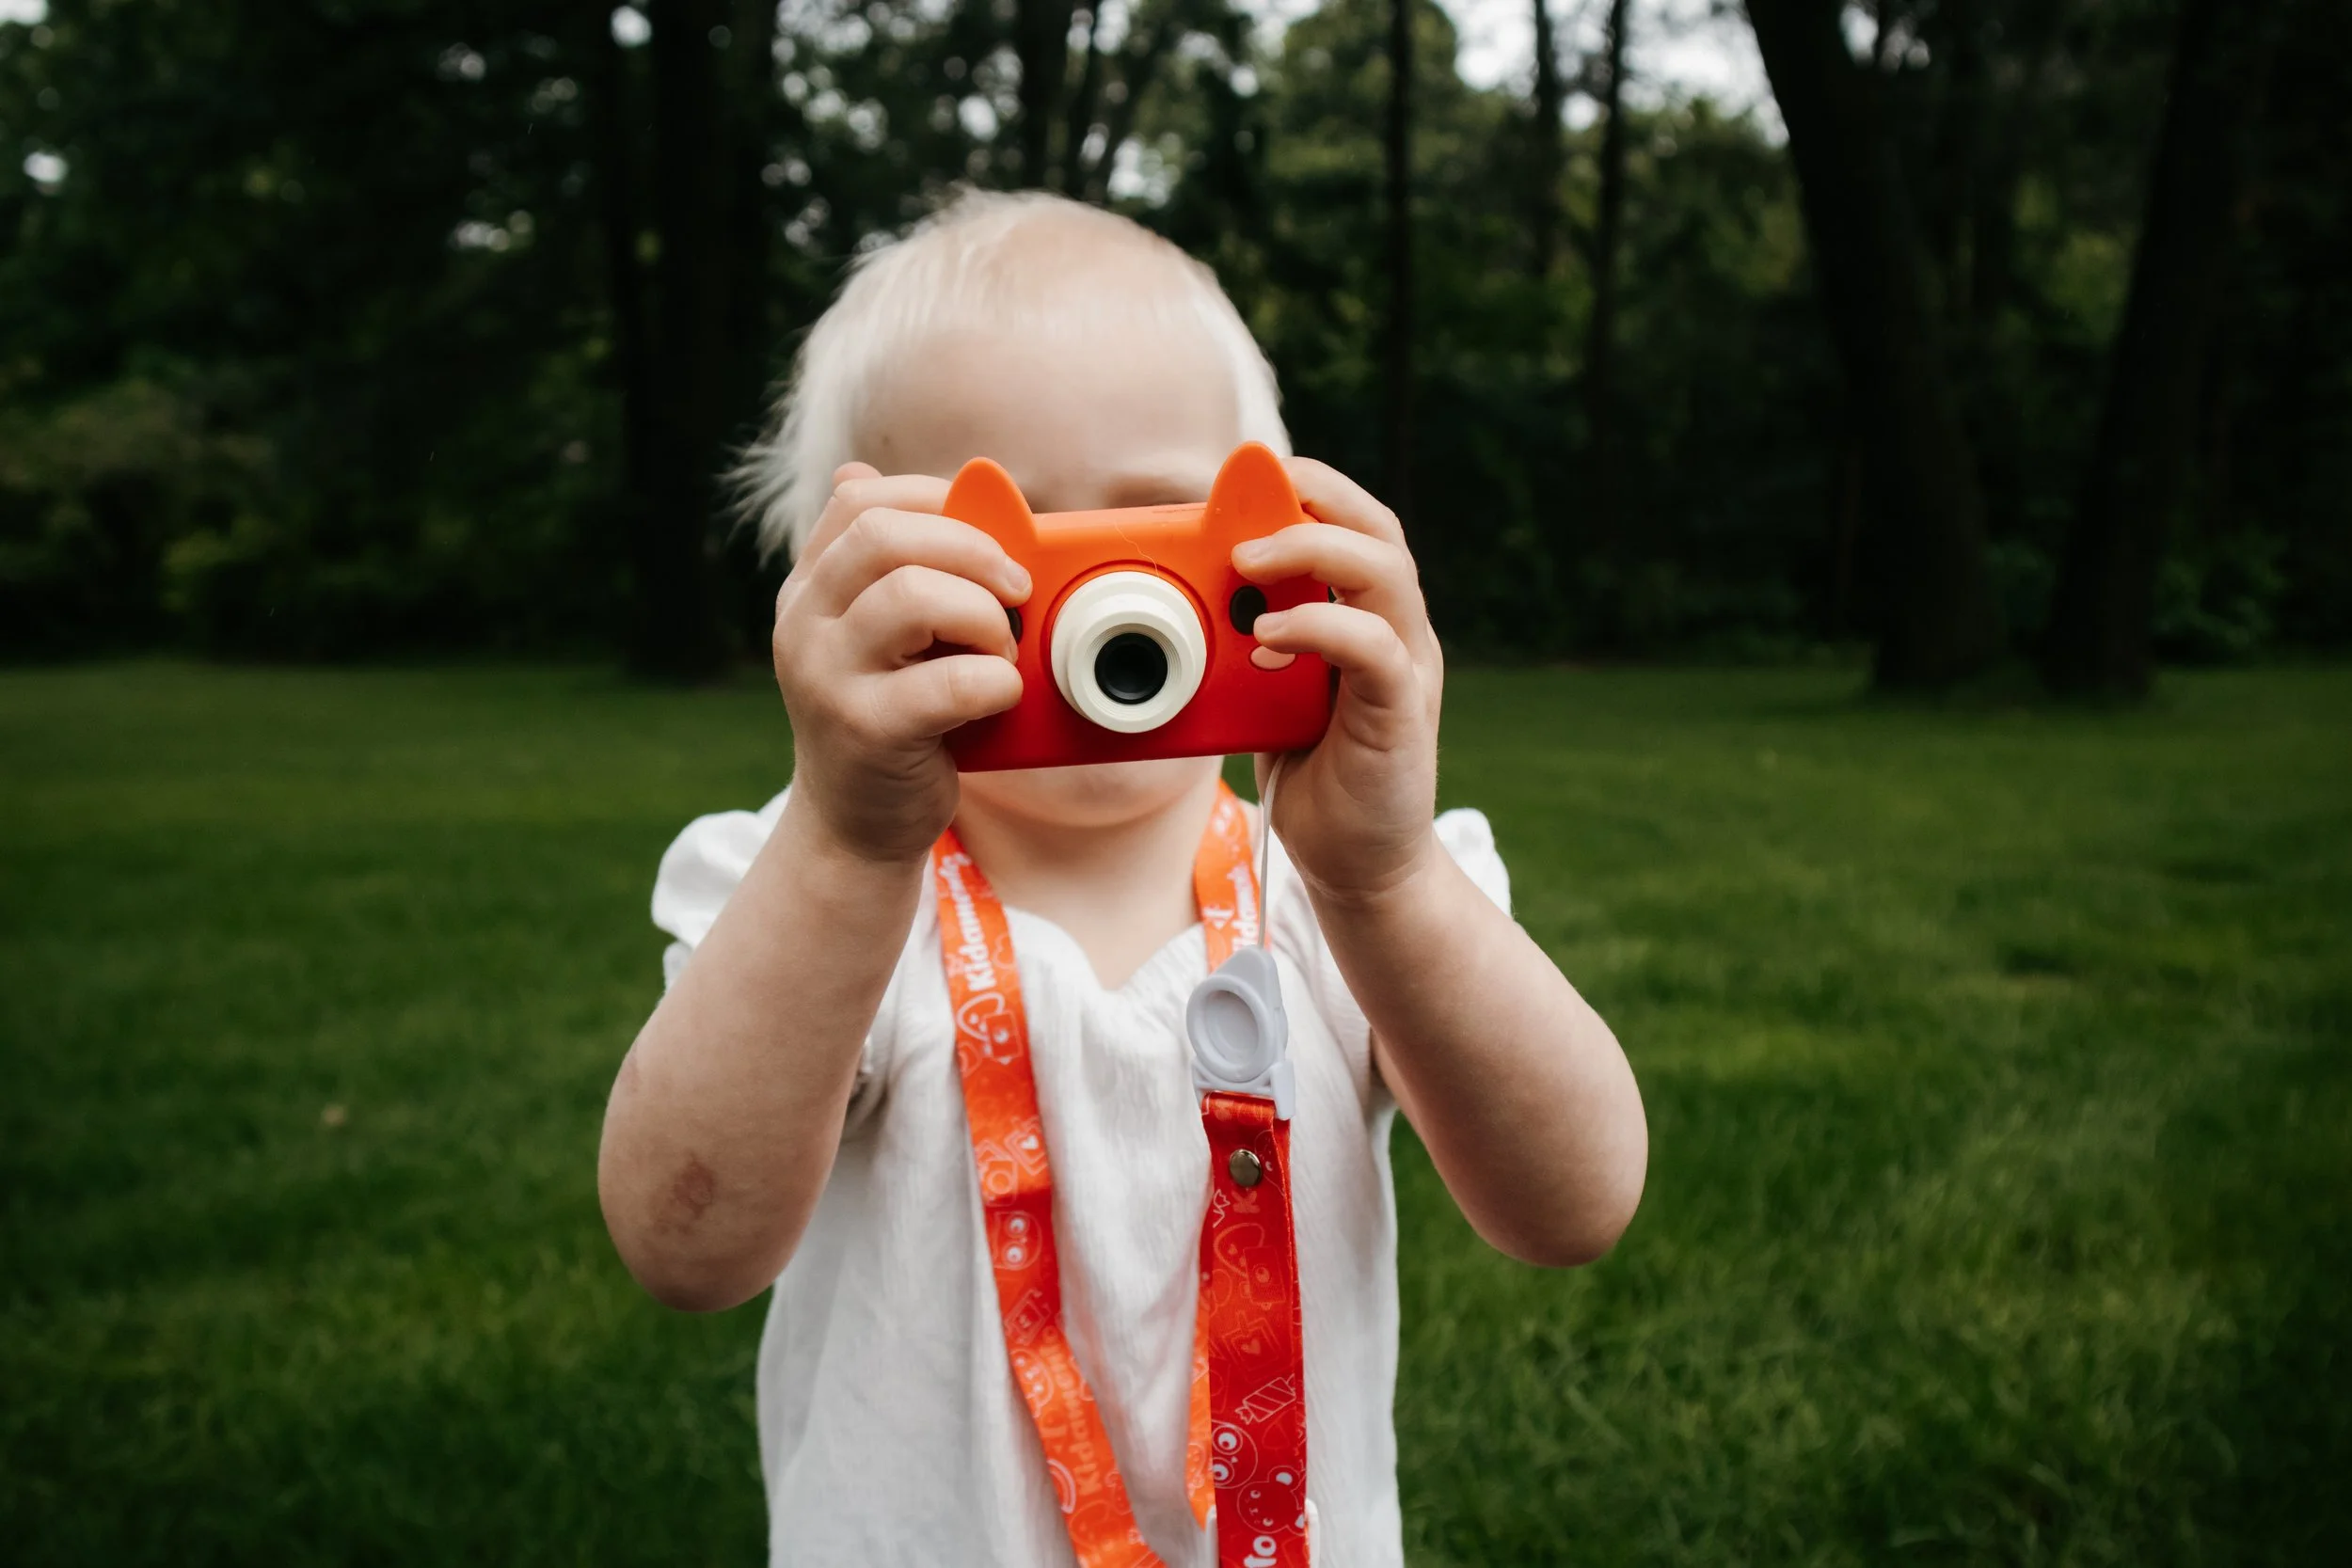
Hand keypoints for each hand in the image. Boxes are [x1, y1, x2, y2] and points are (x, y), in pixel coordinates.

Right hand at [771, 462, 1030, 864]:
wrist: (856, 827)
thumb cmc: (894, 720)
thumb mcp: (889, 636)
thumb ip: (907, 567)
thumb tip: (931, 478)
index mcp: (810, 588)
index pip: (859, 500)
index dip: (934, 500)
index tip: (985, 536)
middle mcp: (804, 623)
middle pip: (883, 535)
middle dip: (971, 549)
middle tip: (1014, 588)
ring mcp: (826, 677)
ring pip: (910, 597)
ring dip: (982, 614)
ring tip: (1001, 649)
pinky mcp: (864, 732)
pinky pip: (947, 684)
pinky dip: (995, 681)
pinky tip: (999, 695)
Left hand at [1233, 459, 1443, 901]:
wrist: (1358, 867)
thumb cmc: (1314, 777)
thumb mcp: (1271, 694)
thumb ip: (1254, 644)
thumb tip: (1187, 598)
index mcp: (1369, 619)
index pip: (1356, 526)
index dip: (1309, 491)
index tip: (1246, 481)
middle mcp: (1399, 633)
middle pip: (1379, 529)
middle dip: (1315, 498)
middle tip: (1244, 511)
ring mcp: (1409, 670)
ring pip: (1386, 571)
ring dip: (1312, 549)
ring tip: (1248, 559)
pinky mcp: (1402, 714)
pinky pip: (1374, 648)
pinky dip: (1318, 628)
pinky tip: (1267, 638)